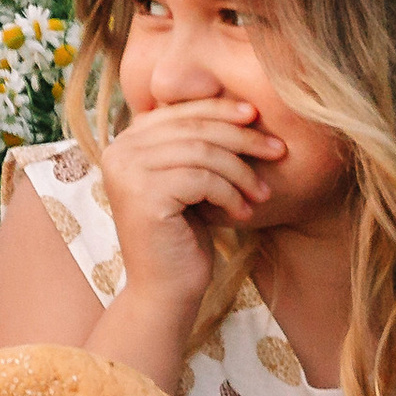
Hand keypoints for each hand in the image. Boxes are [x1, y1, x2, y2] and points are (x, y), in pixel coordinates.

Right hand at [97, 99, 285, 307]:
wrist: (165, 291)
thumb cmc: (182, 236)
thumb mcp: (189, 181)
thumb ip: (193, 144)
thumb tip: (237, 104)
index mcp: (125, 143)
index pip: (179, 111)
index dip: (220, 109)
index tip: (257, 117)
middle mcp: (118, 152)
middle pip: (193, 128)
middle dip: (242, 138)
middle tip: (278, 151)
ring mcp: (126, 173)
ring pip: (202, 152)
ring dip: (242, 172)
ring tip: (262, 193)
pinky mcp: (143, 196)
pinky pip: (203, 179)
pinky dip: (230, 194)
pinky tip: (242, 213)